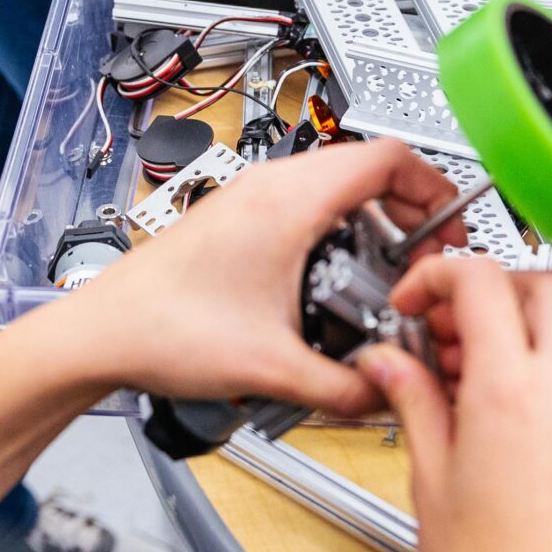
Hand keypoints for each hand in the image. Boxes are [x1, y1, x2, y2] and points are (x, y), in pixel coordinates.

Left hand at [69, 139, 463, 414]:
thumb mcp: (274, 368)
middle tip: (421, 264)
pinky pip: (306, 209)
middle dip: (408, 216)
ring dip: (371, 228)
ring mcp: (251, 198)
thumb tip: (387, 394)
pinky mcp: (238, 219)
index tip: (449, 230)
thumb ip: (345, 387)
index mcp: (289, 201)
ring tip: (378, 281)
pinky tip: (330, 289)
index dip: (434, 191)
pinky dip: (335, 236)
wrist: (101, 333)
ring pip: (338, 190)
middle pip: (369, 170)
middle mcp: (270, 186)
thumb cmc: (164, 330)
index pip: (389, 157)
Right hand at [360, 258, 551, 551]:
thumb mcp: (431, 478)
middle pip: (541, 284)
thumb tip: (390, 363)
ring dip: (516, 324)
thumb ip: (412, 401)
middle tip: (441, 324)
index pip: (482, 282)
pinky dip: (540, 363)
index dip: (437, 276)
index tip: (414, 300)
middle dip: (488, 287)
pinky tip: (495, 403)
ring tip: (460, 370)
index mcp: (516, 390)